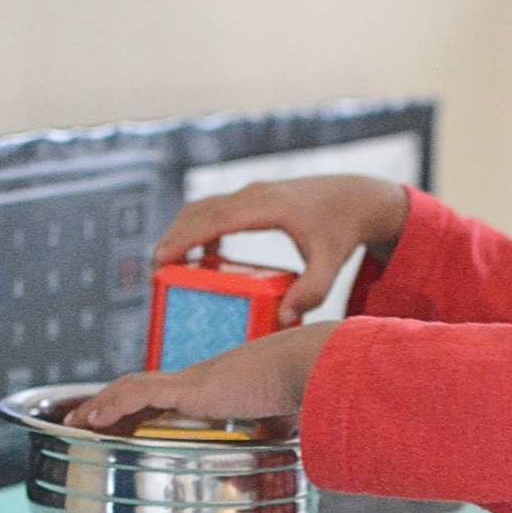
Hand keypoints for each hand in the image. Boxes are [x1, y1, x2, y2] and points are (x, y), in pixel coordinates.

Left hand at [66, 322, 339, 429]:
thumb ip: (282, 432)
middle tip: (86, 421)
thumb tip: (301, 457)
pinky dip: (110, 404)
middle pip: (144, 388)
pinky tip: (90, 419)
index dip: (146, 407)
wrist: (313, 367)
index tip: (129, 422)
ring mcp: (193, 380)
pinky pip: (137, 393)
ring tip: (76, 421)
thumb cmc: (309, 389)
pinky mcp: (189, 387)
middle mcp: (201, 378)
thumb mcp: (288, 418)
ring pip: (132, 387)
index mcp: (221, 386)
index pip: (172, 393)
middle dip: (112, 405)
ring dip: (101, 404)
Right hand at [155, 175, 409, 323]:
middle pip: (198, 211)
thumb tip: (285, 318)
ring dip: (182, 233)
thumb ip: (312, 292)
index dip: (183, 238)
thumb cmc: (343, 230)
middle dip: (172, 239)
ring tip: (169, 268)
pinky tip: (203, 260)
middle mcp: (254, 195)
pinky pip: (216, 211)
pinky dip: (200, 231)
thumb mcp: (331, 264)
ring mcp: (251, 194)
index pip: (213, 219)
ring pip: (203, 209)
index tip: (159, 260)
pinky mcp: (252, 199)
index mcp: (267, 207)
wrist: (356, 197)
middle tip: (155, 274)